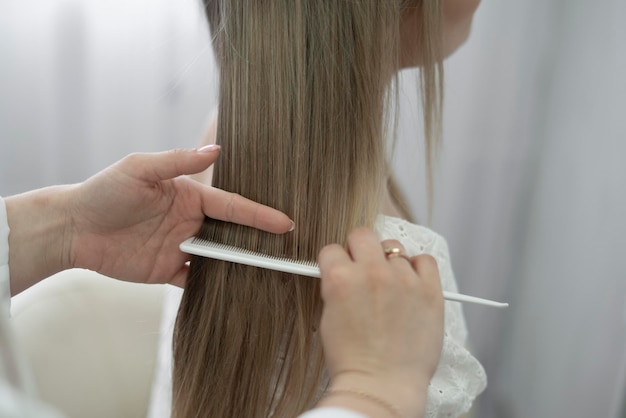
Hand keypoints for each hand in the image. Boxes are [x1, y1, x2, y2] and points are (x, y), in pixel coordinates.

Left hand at [67, 146, 292, 286]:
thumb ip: (177, 162)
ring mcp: (181, 248)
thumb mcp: (139, 169)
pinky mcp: (168, 271)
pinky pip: (198, 280)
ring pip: (220, 258)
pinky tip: (235, 290)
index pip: (231, 205)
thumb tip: (216, 151)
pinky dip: (215, 286)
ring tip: (269, 274)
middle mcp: (191, 222)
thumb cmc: (104, 191)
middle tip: (288, 251)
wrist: (72, 229)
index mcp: (190, 196)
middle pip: (232, 233)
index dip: (259, 214)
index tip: (285, 222)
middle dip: (258, 240)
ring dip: (241, 265)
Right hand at [316, 228, 443, 416]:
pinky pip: (426, 260)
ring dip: (391, 263)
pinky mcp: (430, 290)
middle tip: (365, 270)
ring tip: (392, 287)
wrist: (381, 386)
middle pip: (363, 235)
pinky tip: (412, 284)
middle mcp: (372, 273)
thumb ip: (336, 285)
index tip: (342, 269)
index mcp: (340, 279)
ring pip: (395, 249)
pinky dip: (419, 268)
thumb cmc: (353, 360)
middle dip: (360, 250)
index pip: (332, 248)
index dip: (336, 261)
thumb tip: (344, 269)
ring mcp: (403, 279)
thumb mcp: (328, 317)